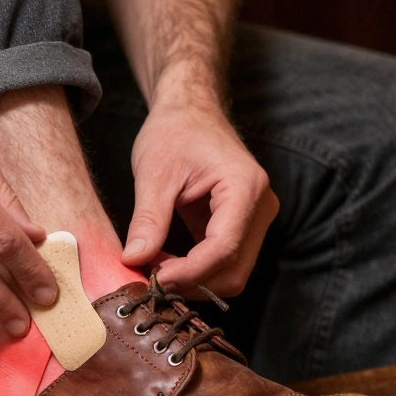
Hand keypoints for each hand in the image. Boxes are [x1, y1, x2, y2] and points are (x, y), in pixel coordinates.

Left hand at [121, 102, 278, 295]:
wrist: (190, 112)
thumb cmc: (175, 132)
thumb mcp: (154, 174)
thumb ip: (148, 220)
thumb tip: (134, 261)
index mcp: (244, 188)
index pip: (224, 248)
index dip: (189, 272)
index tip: (155, 280)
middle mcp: (261, 207)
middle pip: (234, 270)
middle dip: (192, 282)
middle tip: (150, 279)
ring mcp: (256, 218)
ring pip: (232, 273)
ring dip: (194, 280)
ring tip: (155, 267)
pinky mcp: (244, 226)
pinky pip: (225, 262)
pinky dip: (196, 271)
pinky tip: (166, 261)